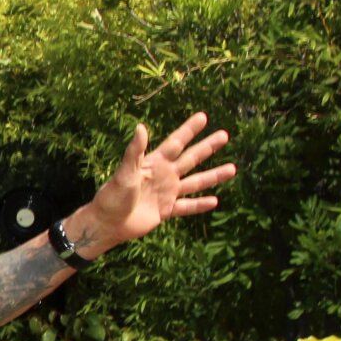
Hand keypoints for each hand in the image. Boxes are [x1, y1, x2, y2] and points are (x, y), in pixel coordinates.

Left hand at [76, 113, 235, 254]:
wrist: (108, 224)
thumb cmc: (112, 196)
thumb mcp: (125, 172)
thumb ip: (135, 152)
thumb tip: (141, 126)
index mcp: (154, 164)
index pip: (176, 143)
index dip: (189, 130)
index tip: (203, 116)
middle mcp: (164, 176)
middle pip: (190, 158)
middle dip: (207, 147)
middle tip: (224, 135)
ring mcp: (166, 193)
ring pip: (195, 182)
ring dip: (213, 176)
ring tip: (233, 168)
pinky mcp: (166, 211)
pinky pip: (187, 206)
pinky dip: (200, 205)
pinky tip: (215, 201)